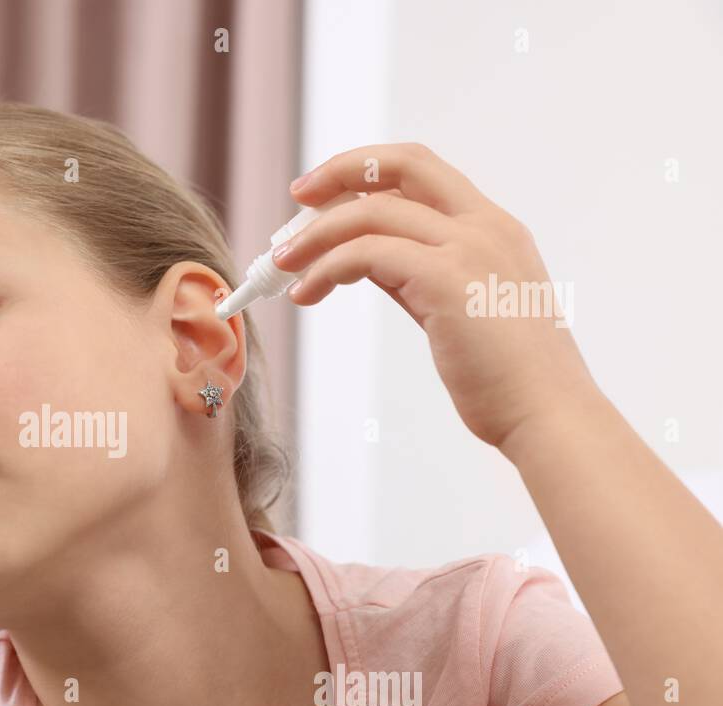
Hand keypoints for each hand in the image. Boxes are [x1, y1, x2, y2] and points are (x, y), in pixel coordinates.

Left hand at [275, 142, 599, 450]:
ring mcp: (469, 248)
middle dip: (339, 171)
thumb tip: (367, 259)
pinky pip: (366, 254)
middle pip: (401, 165)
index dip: (368, 170)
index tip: (324, 193)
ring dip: (315, 235)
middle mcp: (485, 226)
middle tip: (295, 198)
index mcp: (494, 229)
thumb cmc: (508, 378)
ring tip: (281, 266)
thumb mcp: (460, 309)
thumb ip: (419, 275)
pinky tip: (307, 292)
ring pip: (370, 213)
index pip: (422, 172)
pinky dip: (326, 268)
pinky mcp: (446, 279)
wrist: (548, 415)